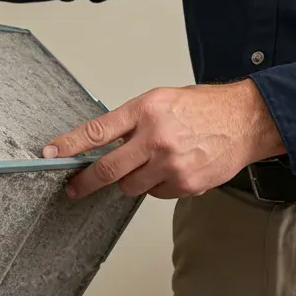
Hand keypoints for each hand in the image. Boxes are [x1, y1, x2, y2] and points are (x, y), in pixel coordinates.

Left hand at [44, 80, 284, 199]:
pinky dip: (158, 185)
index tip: (50, 154)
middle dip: (85, 182)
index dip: (69, 145)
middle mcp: (156, 137)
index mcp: (146, 110)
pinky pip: (155, 194)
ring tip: (152, 162)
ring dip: (132, 179)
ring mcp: (170, 164)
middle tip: (74, 187)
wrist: (245, 121)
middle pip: (107, 169)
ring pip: (130, 186)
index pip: (98, 131)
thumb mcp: (161, 101)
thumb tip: (100, 144)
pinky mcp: (184, 184)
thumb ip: (132, 122)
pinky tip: (174, 168)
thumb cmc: (203, 109)